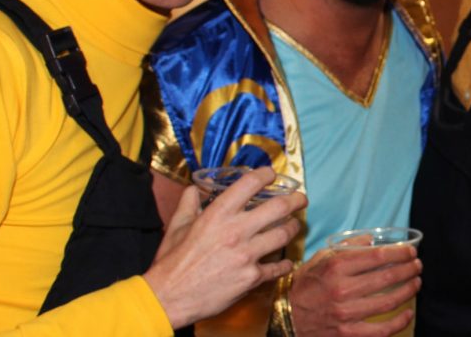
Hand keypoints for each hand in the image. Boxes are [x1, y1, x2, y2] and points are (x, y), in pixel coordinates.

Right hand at [143, 167, 306, 327]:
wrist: (169, 296)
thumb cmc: (172, 261)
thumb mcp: (177, 226)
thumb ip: (188, 204)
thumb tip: (194, 189)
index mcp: (217, 214)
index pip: (249, 184)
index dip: (265, 175)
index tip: (271, 175)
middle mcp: (236, 231)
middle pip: (279, 207)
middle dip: (296, 200)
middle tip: (301, 199)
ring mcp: (247, 255)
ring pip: (284, 234)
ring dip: (293, 228)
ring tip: (294, 226)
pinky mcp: (252, 277)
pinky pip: (278, 267)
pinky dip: (285, 264)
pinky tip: (286, 262)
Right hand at [288, 239, 421, 336]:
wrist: (285, 316)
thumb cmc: (305, 285)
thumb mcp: (320, 259)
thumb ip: (346, 248)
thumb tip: (371, 239)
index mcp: (336, 267)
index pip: (378, 257)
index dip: (400, 253)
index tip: (411, 251)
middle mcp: (342, 289)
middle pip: (387, 277)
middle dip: (408, 270)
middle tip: (417, 266)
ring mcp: (346, 314)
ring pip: (388, 301)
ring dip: (408, 291)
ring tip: (416, 283)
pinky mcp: (348, 333)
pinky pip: (381, 330)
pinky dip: (399, 322)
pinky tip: (408, 313)